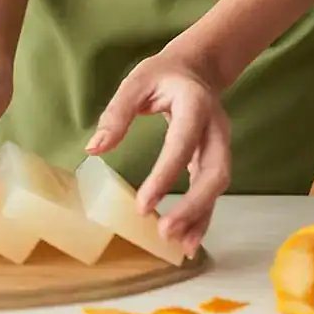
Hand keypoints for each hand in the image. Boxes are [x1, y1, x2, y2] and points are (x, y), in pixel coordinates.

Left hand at [86, 49, 231, 255]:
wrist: (198, 67)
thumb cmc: (162, 75)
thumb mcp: (136, 82)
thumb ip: (117, 113)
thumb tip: (94, 148)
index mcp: (195, 105)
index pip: (182, 145)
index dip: (165, 176)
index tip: (144, 205)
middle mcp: (215, 128)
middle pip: (214, 172)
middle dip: (194, 206)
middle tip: (165, 232)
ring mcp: (220, 144)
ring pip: (218, 185)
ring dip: (202, 216)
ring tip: (182, 246)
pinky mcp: (214, 158)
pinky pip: (213, 190)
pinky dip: (204, 215)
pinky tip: (189, 240)